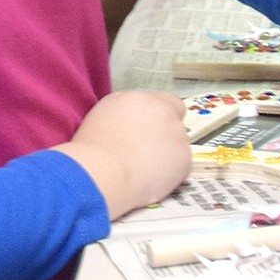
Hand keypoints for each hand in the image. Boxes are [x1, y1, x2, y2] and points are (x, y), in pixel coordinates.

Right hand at [53, 91, 190, 219]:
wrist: (104, 171)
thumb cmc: (94, 144)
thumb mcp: (105, 113)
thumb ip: (126, 110)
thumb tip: (134, 118)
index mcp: (143, 99)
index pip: (166, 100)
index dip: (160, 115)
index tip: (149, 129)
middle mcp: (164, 111)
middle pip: (174, 120)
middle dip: (165, 132)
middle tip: (147, 151)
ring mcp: (178, 135)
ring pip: (178, 143)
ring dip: (168, 152)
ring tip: (145, 169)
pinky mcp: (185, 159)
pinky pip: (180, 165)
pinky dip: (171, 172)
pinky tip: (151, 180)